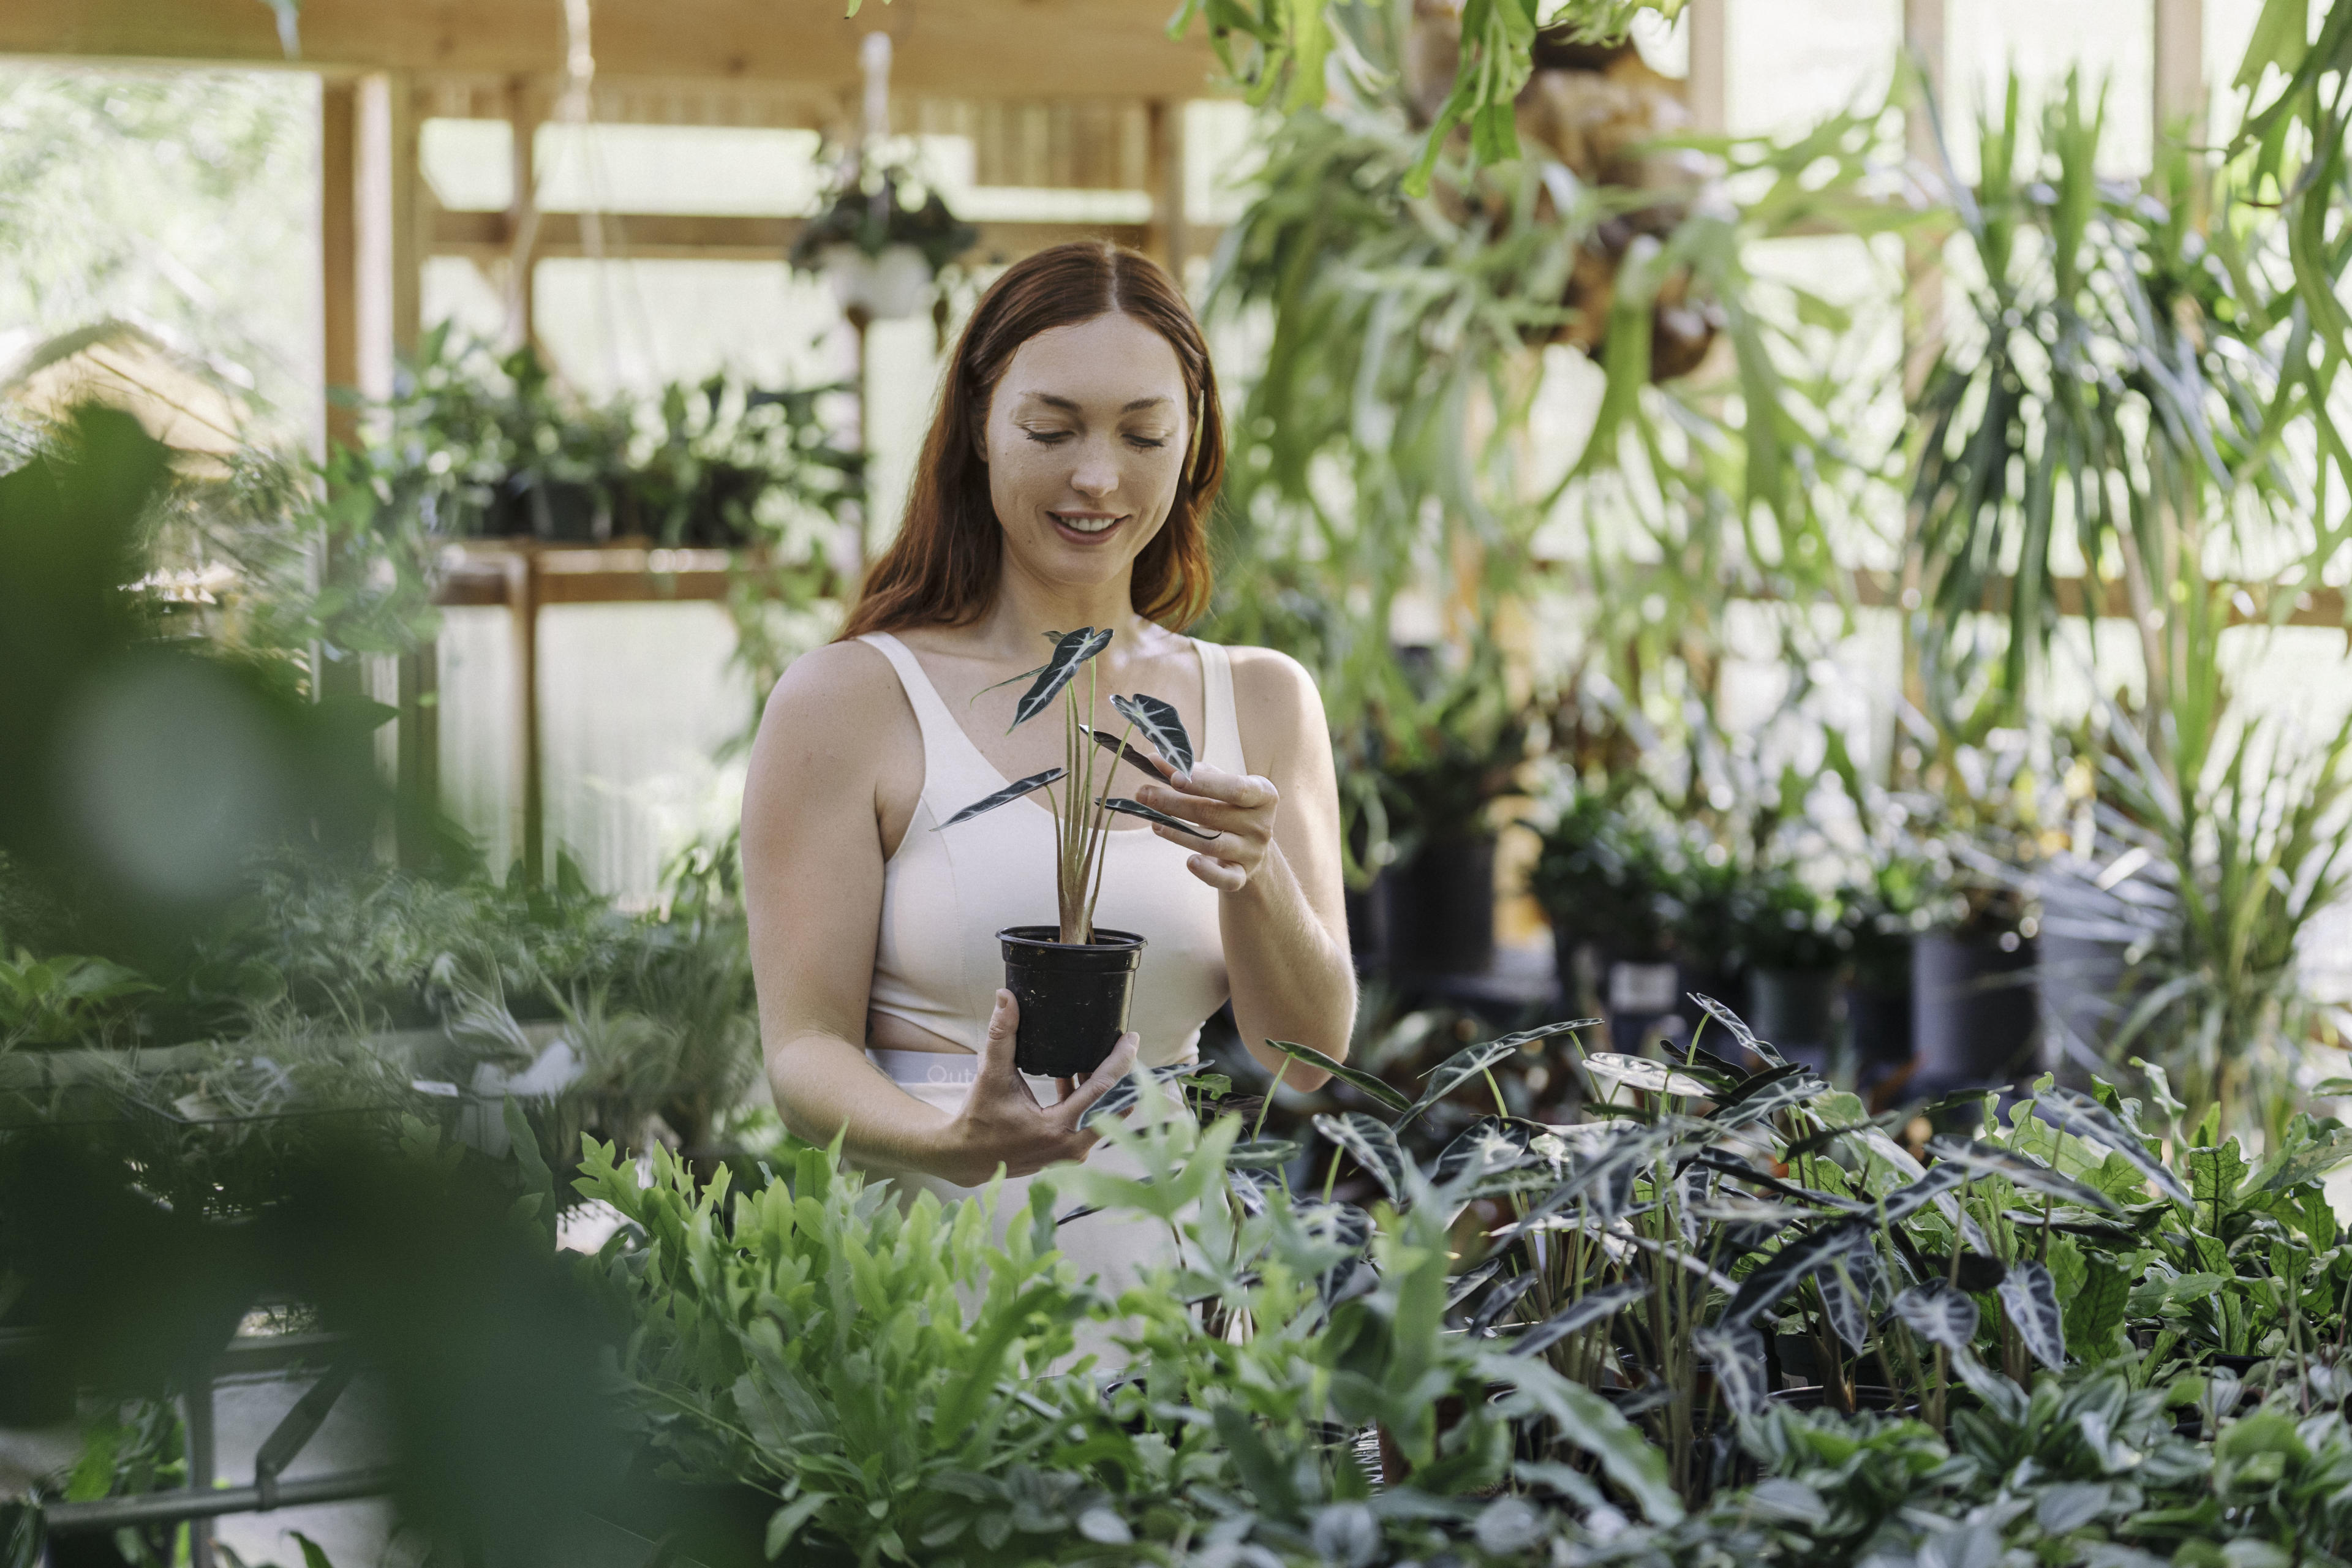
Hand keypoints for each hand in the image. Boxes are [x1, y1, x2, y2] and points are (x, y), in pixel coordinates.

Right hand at [926, 990, 1138, 1185]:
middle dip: (1121, 1073)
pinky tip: (1076, 1076)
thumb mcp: (991, 1075)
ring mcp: (1072, 1153)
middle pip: (1114, 1104)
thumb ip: (1002, 1035)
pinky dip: (1090, 1100)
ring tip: (1098, 1055)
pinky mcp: (1068, 1153)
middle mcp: (1072, 1146)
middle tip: (1122, 1043)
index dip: (1120, 1061)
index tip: (1130, 1038)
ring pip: (1104, 1114)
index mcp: (1057, 1128)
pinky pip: (1091, 1123)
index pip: (1103, 1090)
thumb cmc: (978, 1120)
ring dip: (1104, 1087)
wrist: (966, 1157)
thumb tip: (1006, 997)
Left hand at [1133, 761, 1279, 892]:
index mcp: (1263, 795)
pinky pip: (1226, 879)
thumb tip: (1155, 759)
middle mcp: (1261, 824)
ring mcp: (1253, 852)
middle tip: (1143, 794)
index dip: (1204, 783)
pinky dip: (1208, 873)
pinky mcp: (1242, 875)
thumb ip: (1191, 772)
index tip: (1173, 777)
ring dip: (1178, 833)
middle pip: (1213, 814)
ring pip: (1212, 844)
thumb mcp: (1219, 787)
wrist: (1252, 848)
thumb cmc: (1232, 808)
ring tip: (1153, 822)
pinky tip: (1190, 862)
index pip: (1234, 787)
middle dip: (1174, 803)